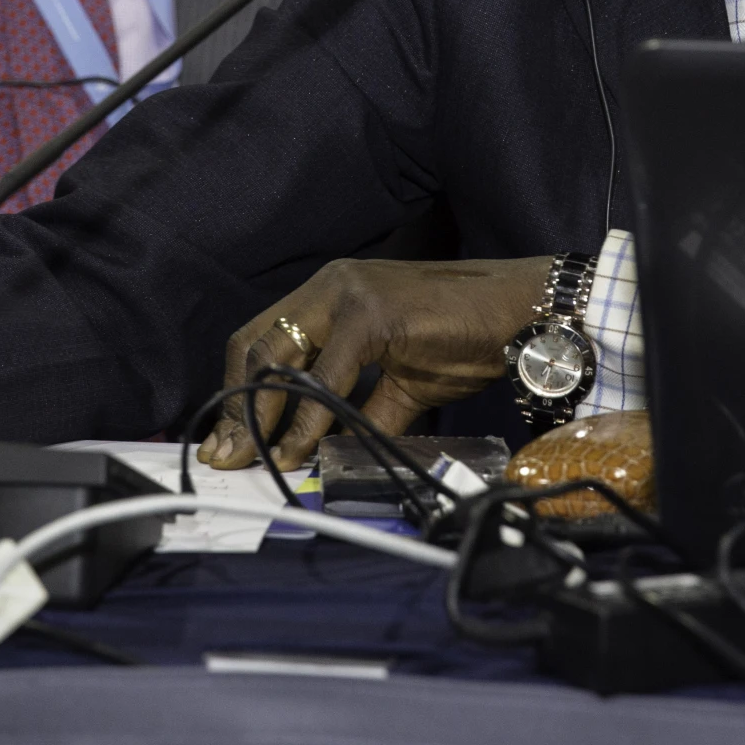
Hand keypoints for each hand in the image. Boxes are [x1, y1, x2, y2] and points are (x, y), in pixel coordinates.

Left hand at [198, 256, 548, 469]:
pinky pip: (326, 377)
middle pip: (257, 347)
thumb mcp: (400, 382)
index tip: (229, 436)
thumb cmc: (464, 339)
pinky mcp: (370, 314)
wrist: (518, 314)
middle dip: (237, 407)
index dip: (238, 388)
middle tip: (225, 455)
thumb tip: (322, 453)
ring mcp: (347, 294)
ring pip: (280, 359)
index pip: (261, 338)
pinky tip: (301, 450)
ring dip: (262, 418)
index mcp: (330, 294)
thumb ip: (358, 410)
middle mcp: (329, 286)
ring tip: (253, 458)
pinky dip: (308, 420)